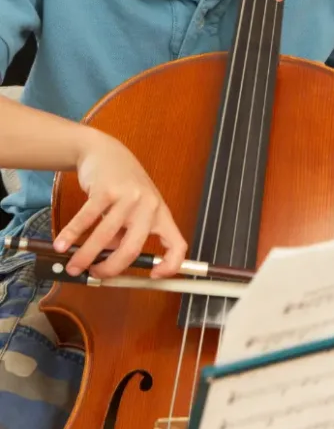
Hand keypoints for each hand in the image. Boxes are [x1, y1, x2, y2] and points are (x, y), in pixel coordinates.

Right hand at [54, 132, 186, 279]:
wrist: (106, 152)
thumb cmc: (123, 186)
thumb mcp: (133, 209)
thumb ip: (126, 233)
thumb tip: (109, 261)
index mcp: (161, 214)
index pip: (177, 244)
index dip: (171, 265)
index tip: (154, 277)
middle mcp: (149, 206)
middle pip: (133, 248)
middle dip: (111, 268)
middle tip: (95, 275)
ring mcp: (129, 197)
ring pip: (105, 237)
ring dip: (85, 256)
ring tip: (73, 266)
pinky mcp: (107, 189)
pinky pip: (86, 219)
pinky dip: (71, 235)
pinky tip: (61, 245)